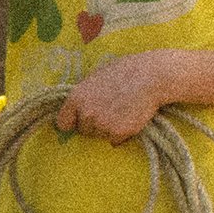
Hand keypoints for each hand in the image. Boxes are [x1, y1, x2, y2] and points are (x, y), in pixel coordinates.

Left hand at [56, 53, 171, 143]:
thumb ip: (84, 95)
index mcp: (76, 97)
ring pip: (99, 136)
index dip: (72, 123)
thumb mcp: (96, 77)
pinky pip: (114, 140)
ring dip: (108, 129)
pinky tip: (129, 118)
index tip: (79, 122)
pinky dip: (121, 134)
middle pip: (83, 131)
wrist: (150, 77)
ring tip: (122, 112)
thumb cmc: (124, 72)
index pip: (63, 123)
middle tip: (110, 110)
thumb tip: (77, 109)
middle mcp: (85, 113)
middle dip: (94, 125)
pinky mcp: (118, 132)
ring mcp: (101, 124)